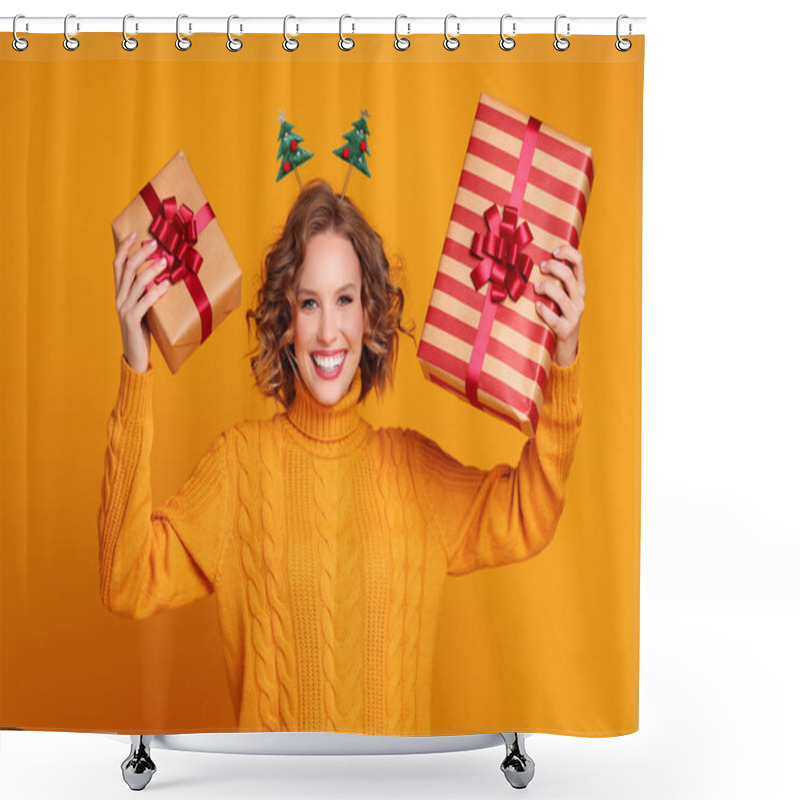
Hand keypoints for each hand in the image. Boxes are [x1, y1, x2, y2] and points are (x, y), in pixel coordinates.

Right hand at [113, 232, 169, 372]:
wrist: (135, 355)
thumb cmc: (142, 330)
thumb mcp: (143, 307)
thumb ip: (147, 293)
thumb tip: (163, 276)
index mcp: (120, 292)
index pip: (118, 265)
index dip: (124, 248)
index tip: (134, 233)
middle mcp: (119, 298)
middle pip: (127, 270)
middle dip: (140, 254)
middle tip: (155, 243)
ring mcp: (124, 309)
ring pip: (136, 284)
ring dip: (151, 270)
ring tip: (165, 261)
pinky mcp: (132, 320)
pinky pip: (144, 303)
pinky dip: (154, 292)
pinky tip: (165, 285)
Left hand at [533, 244, 585, 366]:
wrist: (565, 348)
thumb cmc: (559, 317)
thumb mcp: (561, 297)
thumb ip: (555, 281)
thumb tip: (535, 261)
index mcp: (579, 288)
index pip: (580, 262)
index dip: (568, 252)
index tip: (554, 251)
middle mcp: (579, 299)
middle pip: (569, 277)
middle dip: (553, 268)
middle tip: (540, 267)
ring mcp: (574, 315)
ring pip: (562, 297)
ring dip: (546, 288)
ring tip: (535, 287)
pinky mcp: (566, 330)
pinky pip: (555, 319)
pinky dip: (544, 311)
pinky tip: (537, 306)